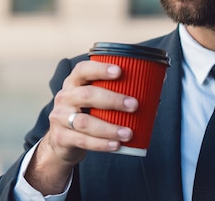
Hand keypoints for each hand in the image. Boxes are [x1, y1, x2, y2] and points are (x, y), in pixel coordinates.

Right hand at [24, 60, 137, 194]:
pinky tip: (116, 145)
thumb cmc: (85, 114)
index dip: (100, 69)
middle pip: (86, 95)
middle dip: (112, 99)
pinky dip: (101, 144)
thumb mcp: (91, 100)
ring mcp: (60, 118)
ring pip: (85, 122)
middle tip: (134, 105)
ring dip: (109, 128)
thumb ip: (113, 93)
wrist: (61, 142)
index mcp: (73, 83)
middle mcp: (65, 97)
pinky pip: (83, 141)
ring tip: (128, 133)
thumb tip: (154, 89)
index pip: (82, 70)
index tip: (119, 71)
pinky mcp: (62, 137)